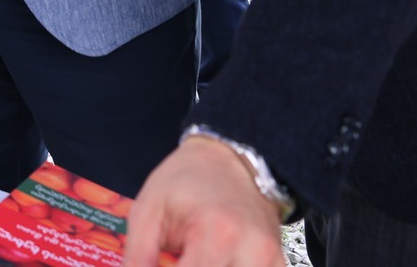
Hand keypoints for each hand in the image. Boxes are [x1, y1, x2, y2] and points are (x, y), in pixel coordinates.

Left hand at [123, 137, 286, 266]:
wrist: (232, 160)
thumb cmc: (187, 180)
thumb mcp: (149, 209)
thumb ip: (138, 254)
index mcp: (216, 233)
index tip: (158, 266)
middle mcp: (251, 251)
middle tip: (173, 260)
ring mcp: (271, 261)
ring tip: (190, 256)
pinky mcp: (278, 264)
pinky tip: (213, 260)